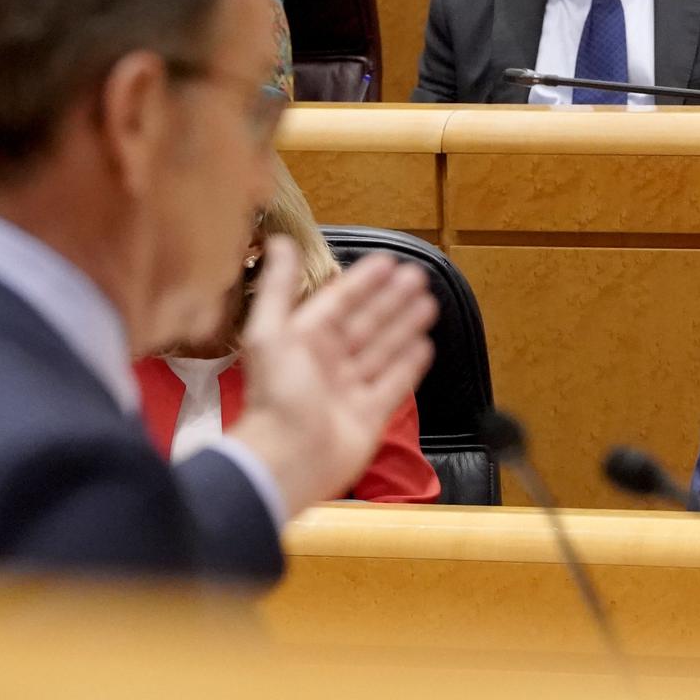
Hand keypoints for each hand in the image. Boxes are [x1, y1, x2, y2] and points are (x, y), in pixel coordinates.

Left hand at [227, 236, 436, 516]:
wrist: (289, 458)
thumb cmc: (276, 395)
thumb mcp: (270, 332)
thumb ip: (278, 287)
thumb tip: (278, 241)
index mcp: (304, 340)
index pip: (340, 302)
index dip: (363, 282)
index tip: (388, 262)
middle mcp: (329, 362)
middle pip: (367, 323)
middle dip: (392, 300)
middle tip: (418, 276)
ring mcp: (351, 389)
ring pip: (384, 349)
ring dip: (405, 325)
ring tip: (429, 303)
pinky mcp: (371, 415)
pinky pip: (395, 384)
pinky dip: (410, 364)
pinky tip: (425, 345)